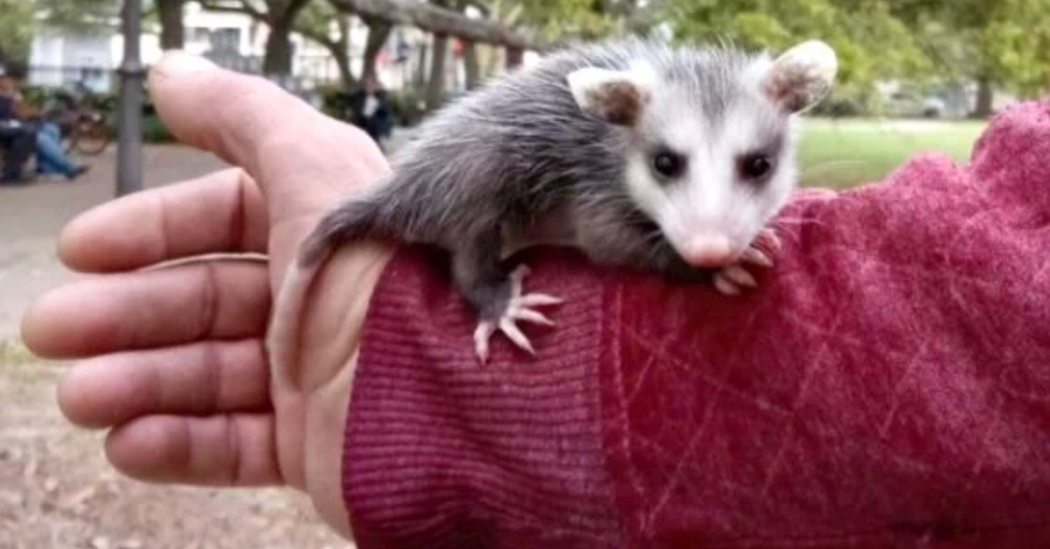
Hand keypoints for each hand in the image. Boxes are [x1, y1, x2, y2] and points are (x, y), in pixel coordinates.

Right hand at [20, 53, 394, 538]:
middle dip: (126, 313)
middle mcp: (322, 303)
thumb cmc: (387, 283)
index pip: (226, 222)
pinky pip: (238, 446)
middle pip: (206, 303)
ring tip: (82, 396)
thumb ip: (246, 118)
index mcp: (327, 233)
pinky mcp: (320, 447)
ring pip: (211, 377)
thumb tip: (174, 74)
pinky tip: (129, 442)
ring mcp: (320, 379)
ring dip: (139, 383)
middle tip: (53, 328)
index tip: (84, 249)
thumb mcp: (316, 175)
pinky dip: (181, 444)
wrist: (456, 404)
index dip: (153, 230)